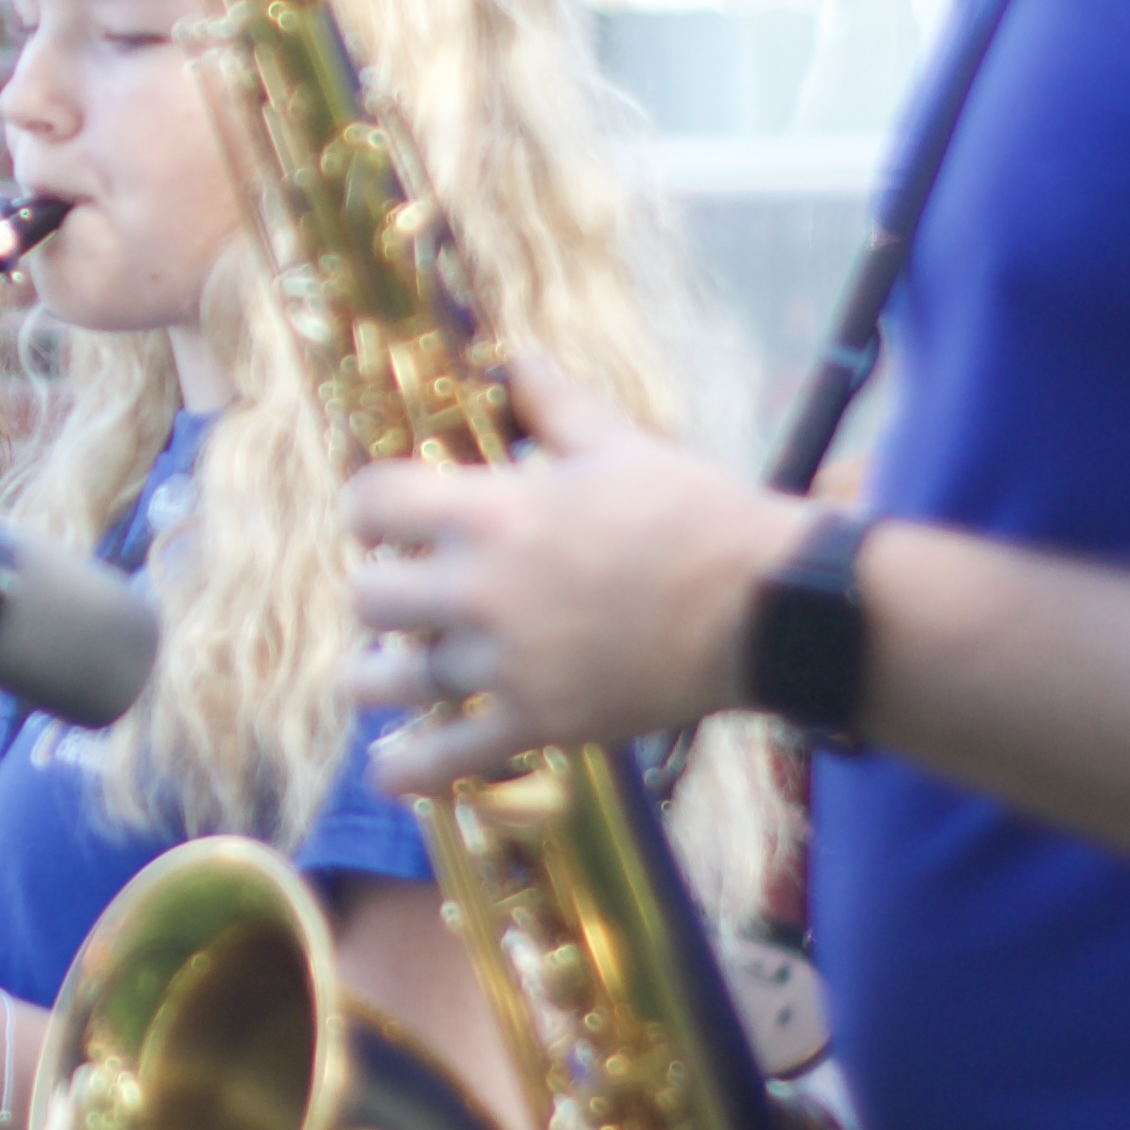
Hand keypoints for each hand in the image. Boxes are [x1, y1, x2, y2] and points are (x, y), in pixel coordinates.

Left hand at [344, 349, 825, 795]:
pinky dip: (410, 770)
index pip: (372, 503)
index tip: (377, 519)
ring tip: (371, 676)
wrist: (764, 605)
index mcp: (493, 510)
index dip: (365, 509)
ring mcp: (509, 663)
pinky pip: (452, 757)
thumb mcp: (617, 444)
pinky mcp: (543, 723)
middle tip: (401, 595)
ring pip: (393, 680)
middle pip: (369, 597)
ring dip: (374, 678)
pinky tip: (385, 772)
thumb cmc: (695, 512)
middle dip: (378, 592)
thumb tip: (516, 357)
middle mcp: (484, 588)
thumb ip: (551, 405)